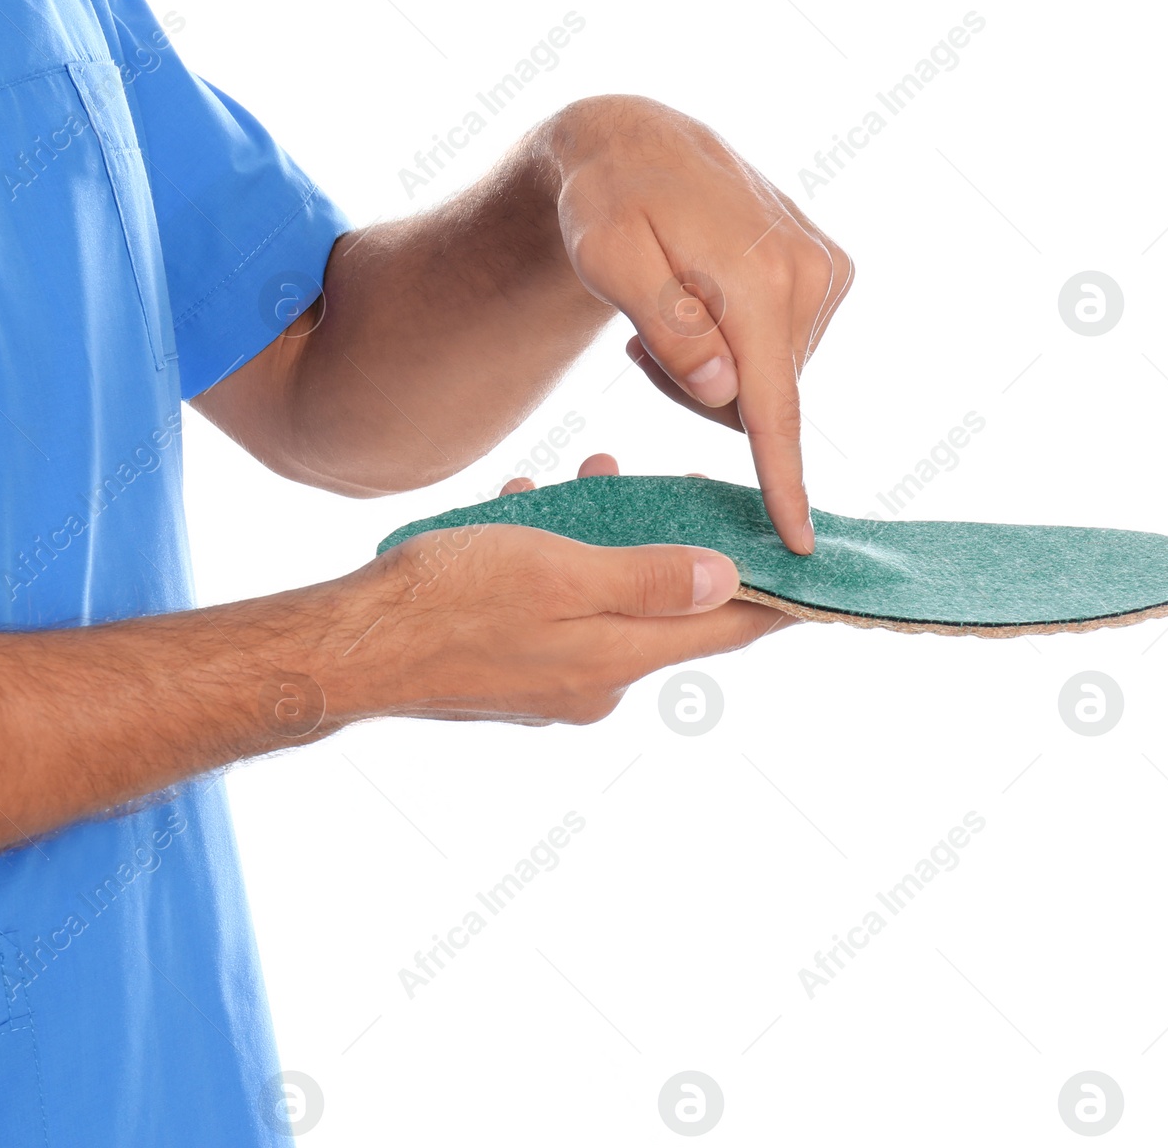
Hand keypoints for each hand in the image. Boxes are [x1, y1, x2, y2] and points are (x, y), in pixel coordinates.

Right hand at [325, 455, 790, 725]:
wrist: (349, 648)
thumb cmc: (448, 601)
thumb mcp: (558, 571)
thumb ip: (647, 579)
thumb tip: (724, 580)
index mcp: (618, 661)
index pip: (726, 631)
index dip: (777, 598)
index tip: (819, 574)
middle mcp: (594, 683)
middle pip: (665, 611)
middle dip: (670, 543)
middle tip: (670, 487)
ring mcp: (550, 685)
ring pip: (604, 601)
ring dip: (602, 541)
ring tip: (583, 482)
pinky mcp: (510, 674)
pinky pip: (557, 612)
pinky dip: (553, 563)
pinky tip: (523, 514)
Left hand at [543, 95, 854, 553]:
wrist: (637, 143)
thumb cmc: (608, 203)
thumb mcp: (611, 261)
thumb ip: (669, 329)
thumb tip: (724, 392)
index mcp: (761, 279)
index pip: (773, 405)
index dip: (782, 480)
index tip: (797, 542)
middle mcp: (811, 274)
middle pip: (761, 401)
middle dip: (700, 396)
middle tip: (644, 344)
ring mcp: (826, 271)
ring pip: (770, 382)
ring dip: (714, 372)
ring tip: (666, 313)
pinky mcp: (827, 271)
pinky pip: (780, 353)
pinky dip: (736, 349)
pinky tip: (699, 304)